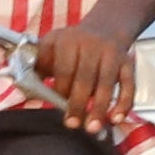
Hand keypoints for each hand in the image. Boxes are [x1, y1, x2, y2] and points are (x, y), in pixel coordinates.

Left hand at [29, 18, 135, 134]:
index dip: (62, 90)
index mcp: (68, 41)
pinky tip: (116, 118)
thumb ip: (40, 65)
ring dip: (100, 108)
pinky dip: (124, 103)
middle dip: (78, 104)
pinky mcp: (127, 63)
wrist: (105, 26)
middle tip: (73, 124)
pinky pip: (129, 85)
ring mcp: (111, 54)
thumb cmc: (73, 44)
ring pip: (107, 84)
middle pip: (85, 78)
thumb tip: (26, 87)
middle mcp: (91, 45)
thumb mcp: (52, 45)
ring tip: (92, 128)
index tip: (58, 106)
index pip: (64, 69)